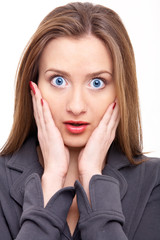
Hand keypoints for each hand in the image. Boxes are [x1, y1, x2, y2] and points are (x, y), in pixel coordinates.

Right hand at [30, 81, 68, 204]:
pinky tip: (42, 100)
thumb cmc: (58, 158)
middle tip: (32, 85)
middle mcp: (43, 130)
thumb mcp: (58, 144)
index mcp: (46, 132)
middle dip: (35, 97)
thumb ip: (57, 136)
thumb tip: (59, 132)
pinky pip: (46, 119)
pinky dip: (43, 109)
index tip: (37, 92)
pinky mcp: (50, 134)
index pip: (41, 114)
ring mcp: (45, 132)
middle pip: (37, 110)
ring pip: (39, 112)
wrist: (56, 170)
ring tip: (34, 87)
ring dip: (37, 99)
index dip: (38, 103)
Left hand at [78, 100, 119, 198]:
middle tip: (119, 99)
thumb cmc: (89, 159)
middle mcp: (109, 135)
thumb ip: (93, 140)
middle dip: (117, 109)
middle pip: (115, 119)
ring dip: (116, 108)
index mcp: (106, 138)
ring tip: (118, 98)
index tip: (115, 105)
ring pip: (113, 117)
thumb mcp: (92, 147)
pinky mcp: (101, 134)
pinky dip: (110, 111)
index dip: (114, 114)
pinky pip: (107, 120)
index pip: (112, 123)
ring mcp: (106, 134)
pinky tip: (113, 104)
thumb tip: (90, 137)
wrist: (89, 168)